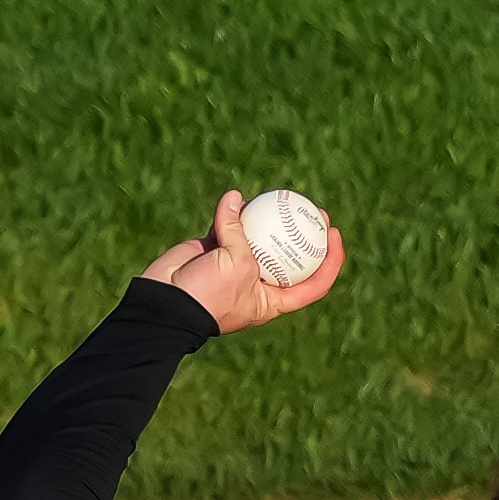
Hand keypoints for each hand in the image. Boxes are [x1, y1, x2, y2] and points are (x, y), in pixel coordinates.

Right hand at [144, 189, 346, 334]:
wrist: (165, 302)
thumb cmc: (209, 295)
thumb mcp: (238, 266)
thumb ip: (241, 233)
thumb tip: (235, 199)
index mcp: (272, 301)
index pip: (313, 285)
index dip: (330, 262)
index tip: (333, 236)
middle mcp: (258, 284)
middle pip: (290, 258)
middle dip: (304, 234)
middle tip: (313, 211)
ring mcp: (236, 267)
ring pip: (259, 238)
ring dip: (269, 219)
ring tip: (283, 197)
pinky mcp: (214, 251)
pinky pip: (229, 227)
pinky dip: (232, 213)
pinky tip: (238, 197)